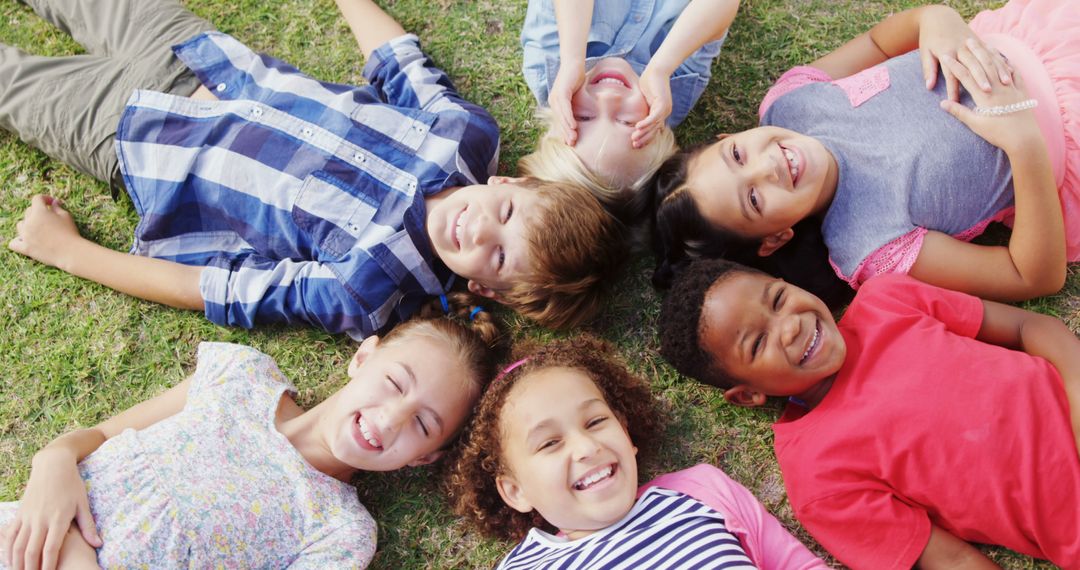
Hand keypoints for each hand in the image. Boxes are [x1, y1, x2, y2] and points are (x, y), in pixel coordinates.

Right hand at [2, 450, 100, 569]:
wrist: (53, 465)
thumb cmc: (72, 485)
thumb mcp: (83, 504)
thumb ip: (88, 526)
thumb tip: (98, 544)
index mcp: (58, 518)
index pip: (51, 548)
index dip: (48, 565)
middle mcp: (40, 519)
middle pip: (32, 550)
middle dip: (30, 568)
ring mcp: (28, 516)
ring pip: (18, 545)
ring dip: (17, 562)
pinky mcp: (20, 513)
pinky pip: (10, 535)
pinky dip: (8, 549)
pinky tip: (10, 561)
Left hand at [8, 196, 81, 268]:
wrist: (70, 252)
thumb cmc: (70, 233)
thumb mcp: (66, 216)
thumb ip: (57, 208)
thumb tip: (54, 202)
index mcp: (40, 212)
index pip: (37, 199)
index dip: (45, 199)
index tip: (52, 203)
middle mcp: (29, 222)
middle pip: (28, 211)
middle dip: (38, 212)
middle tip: (49, 217)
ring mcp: (25, 235)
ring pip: (20, 225)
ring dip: (28, 224)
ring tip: (38, 229)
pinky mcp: (25, 248)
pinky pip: (14, 243)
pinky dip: (18, 240)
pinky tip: (25, 240)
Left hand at [548, 60, 585, 145]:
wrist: (574, 63)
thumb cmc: (575, 79)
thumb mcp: (575, 97)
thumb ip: (575, 107)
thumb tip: (580, 118)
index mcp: (556, 104)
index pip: (560, 121)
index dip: (564, 132)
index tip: (570, 143)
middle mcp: (554, 101)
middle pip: (560, 121)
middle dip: (565, 133)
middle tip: (572, 144)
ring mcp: (556, 97)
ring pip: (562, 116)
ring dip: (567, 128)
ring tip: (573, 138)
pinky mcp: (561, 92)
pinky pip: (565, 108)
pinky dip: (569, 117)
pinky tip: (573, 125)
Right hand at [633, 65, 671, 147]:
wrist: (657, 70)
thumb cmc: (649, 82)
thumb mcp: (644, 99)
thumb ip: (641, 109)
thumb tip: (632, 116)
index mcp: (660, 113)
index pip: (653, 129)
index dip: (645, 138)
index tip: (635, 145)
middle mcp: (664, 113)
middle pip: (653, 130)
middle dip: (643, 139)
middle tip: (634, 146)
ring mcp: (665, 109)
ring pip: (653, 125)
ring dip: (643, 133)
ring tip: (633, 139)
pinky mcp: (663, 104)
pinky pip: (654, 117)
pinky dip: (646, 123)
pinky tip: (637, 127)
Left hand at [918, 6, 1011, 101]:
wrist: (939, 17)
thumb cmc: (929, 37)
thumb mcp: (925, 52)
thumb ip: (928, 69)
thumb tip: (929, 86)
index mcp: (947, 52)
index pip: (951, 74)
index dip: (953, 88)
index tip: (956, 101)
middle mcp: (961, 48)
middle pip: (972, 66)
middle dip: (980, 79)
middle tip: (987, 93)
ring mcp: (972, 43)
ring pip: (986, 59)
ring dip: (996, 71)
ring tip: (1005, 84)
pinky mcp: (980, 40)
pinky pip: (993, 51)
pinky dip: (1001, 61)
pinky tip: (1009, 70)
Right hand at [938, 53, 1037, 153]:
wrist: (1024, 139)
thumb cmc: (998, 134)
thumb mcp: (976, 125)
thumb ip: (959, 112)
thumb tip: (943, 103)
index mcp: (984, 96)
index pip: (966, 77)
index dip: (955, 66)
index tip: (946, 56)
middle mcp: (998, 88)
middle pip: (983, 66)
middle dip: (974, 53)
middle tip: (965, 41)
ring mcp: (1011, 88)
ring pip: (999, 66)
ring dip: (990, 54)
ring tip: (983, 44)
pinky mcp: (1021, 91)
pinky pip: (1015, 73)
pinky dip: (1009, 64)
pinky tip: (1005, 59)